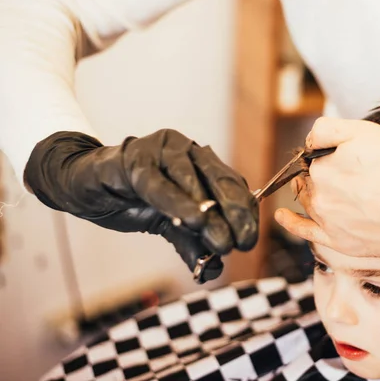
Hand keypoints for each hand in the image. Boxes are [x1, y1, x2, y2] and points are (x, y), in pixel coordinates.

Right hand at [24, 129, 258, 276]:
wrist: (88, 186)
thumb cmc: (135, 201)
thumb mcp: (171, 225)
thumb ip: (192, 243)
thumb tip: (213, 270)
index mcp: (203, 164)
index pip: (234, 186)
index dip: (245, 213)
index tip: (250, 241)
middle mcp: (189, 151)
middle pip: (220, 181)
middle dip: (235, 214)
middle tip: (242, 243)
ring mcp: (163, 150)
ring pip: (192, 181)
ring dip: (209, 214)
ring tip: (222, 242)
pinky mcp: (135, 158)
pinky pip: (158, 183)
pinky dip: (176, 202)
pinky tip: (192, 220)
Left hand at [274, 117, 379, 256]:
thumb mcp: (364, 130)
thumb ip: (325, 129)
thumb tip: (308, 140)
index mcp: (322, 168)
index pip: (313, 158)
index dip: (328, 154)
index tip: (346, 156)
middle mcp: (319, 196)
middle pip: (311, 180)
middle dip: (322, 173)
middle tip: (349, 173)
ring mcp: (327, 221)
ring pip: (310, 202)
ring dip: (313, 193)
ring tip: (334, 190)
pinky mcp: (338, 242)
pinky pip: (304, 231)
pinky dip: (290, 223)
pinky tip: (281, 216)